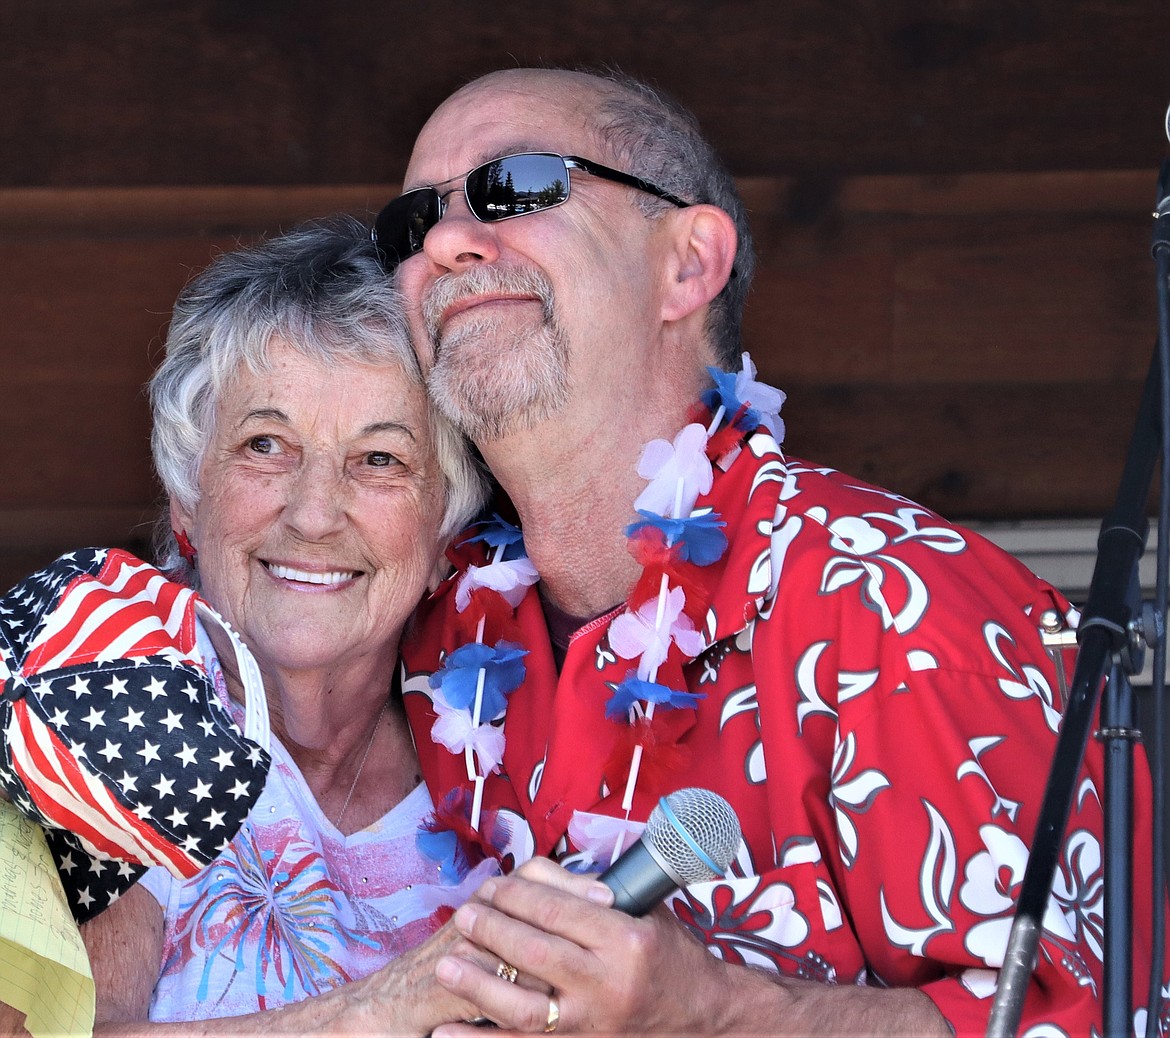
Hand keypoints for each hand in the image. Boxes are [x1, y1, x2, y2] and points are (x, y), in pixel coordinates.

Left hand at [429, 858, 732, 1034]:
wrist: (702, 1014)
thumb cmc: (668, 953)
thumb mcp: (644, 912)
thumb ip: (596, 896)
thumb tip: (539, 874)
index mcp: (626, 939)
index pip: (559, 912)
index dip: (519, 896)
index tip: (493, 886)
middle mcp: (608, 983)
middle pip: (537, 954)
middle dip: (493, 933)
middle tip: (463, 916)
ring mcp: (593, 1023)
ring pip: (525, 1009)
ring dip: (478, 987)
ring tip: (446, 967)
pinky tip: (445, 1034)